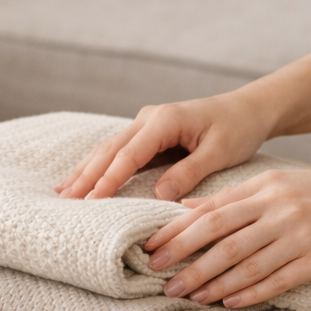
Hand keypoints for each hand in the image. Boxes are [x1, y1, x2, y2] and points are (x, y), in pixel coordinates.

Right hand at [56, 91, 273, 201]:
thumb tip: (160, 194)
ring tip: (62, 193)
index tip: (91, 201)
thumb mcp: (222, 151)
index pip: (129, 154)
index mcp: (165, 121)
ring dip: (84, 171)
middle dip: (85, 177)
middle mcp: (148, 119)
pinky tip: (79, 179)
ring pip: (107, 150)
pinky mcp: (146, 133)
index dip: (108, 179)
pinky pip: (116, 151)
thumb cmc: (239, 128)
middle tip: (64, 201)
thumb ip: (190, 171)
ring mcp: (144, 124)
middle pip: (109, 151)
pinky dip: (96, 166)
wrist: (249, 108)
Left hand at [143, 168, 310, 308]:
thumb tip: (187, 208)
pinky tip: (227, 302)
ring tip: (185, 295)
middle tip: (157, 275)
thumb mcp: (278, 184)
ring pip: (244, 262)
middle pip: (220, 236)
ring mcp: (299, 235)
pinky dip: (249, 292)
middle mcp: (278, 209)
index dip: (176, 230)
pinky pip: (277, 280)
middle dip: (184, 257)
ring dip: (210, 281)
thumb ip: (233, 198)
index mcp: (264, 188)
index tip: (149, 247)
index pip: (210, 210)